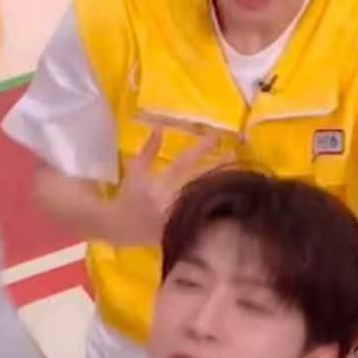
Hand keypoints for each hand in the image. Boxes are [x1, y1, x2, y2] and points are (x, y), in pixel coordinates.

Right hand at [102, 125, 222, 247]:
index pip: (183, 163)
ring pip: (206, 200)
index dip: (199, 149)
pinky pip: (204, 217)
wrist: (120, 228)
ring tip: (237, 174)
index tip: (215, 136)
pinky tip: (229, 200)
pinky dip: (215, 207)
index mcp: (159, 185)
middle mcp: (171, 201)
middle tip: (234, 153)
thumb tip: (159, 126)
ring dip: (221, 186)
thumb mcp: (135, 170)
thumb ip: (149, 150)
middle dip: (218, 167)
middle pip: (201, 182)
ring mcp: (179, 218)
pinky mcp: (184, 230)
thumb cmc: (127, 196)